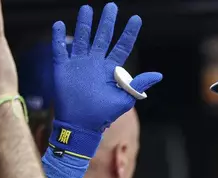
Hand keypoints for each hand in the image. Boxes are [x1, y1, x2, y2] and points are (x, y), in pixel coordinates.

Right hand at [53, 2, 161, 131]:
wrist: (81, 125)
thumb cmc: (104, 114)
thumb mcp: (125, 99)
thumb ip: (138, 84)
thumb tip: (158, 75)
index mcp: (111, 69)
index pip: (122, 46)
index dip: (129, 33)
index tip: (136, 19)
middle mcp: (95, 62)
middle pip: (103, 37)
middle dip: (107, 22)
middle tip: (111, 6)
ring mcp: (79, 64)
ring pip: (82, 38)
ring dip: (84, 24)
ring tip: (87, 9)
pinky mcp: (63, 68)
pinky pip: (60, 50)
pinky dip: (59, 38)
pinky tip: (59, 25)